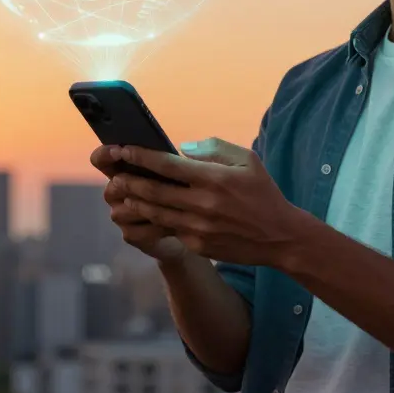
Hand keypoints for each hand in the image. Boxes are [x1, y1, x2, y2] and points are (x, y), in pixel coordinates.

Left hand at [105, 138, 310, 266]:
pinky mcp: (197, 244)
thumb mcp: (247, 160)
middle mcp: (203, 204)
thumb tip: (182, 148)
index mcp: (214, 179)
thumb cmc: (262, 193)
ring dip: (135, 201)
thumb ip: (214, 148)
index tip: (123, 149)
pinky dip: (151, 220)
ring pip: (155, 212)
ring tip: (122, 191)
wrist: (279, 237)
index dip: (141, 156)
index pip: (167, 165)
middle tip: (114, 173)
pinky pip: (167, 230)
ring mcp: (198, 227)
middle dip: (129, 180)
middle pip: (153, 190)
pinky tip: (142, 211)